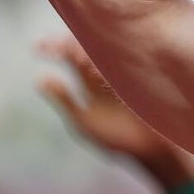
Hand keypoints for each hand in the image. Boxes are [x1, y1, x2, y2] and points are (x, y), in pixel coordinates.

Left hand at [36, 35, 193, 182]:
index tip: (38, 47)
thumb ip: (64, 100)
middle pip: (88, 45)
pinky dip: (110, 67)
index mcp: (91, 79)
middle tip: (57, 47)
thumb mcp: (84, 122)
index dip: (54, 47)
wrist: (155, 151)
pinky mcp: (144, 79)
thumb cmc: (120, 138)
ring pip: (106, 51)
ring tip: (75, 59)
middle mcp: (108, 70)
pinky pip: (126, 66)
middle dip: (71, 43)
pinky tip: (97, 72)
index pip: (70, 53)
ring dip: (90, 53)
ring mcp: (127, 73)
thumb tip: (39, 77)